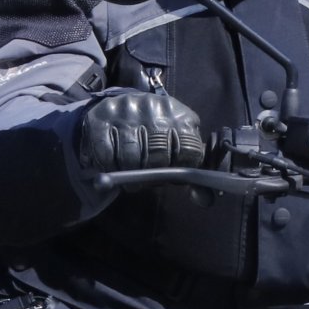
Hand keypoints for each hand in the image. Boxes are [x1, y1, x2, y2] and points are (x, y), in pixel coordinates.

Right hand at [75, 88, 208, 177]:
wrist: (120, 109)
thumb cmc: (155, 136)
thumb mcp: (177, 149)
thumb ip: (191, 176)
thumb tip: (205, 201)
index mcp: (182, 116)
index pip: (190, 151)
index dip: (180, 169)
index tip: (170, 174)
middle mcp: (156, 108)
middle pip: (158, 156)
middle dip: (151, 175)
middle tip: (144, 181)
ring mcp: (128, 110)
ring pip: (131, 157)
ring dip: (128, 173)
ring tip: (128, 175)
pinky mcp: (102, 116)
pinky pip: (106, 153)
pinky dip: (109, 166)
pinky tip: (113, 164)